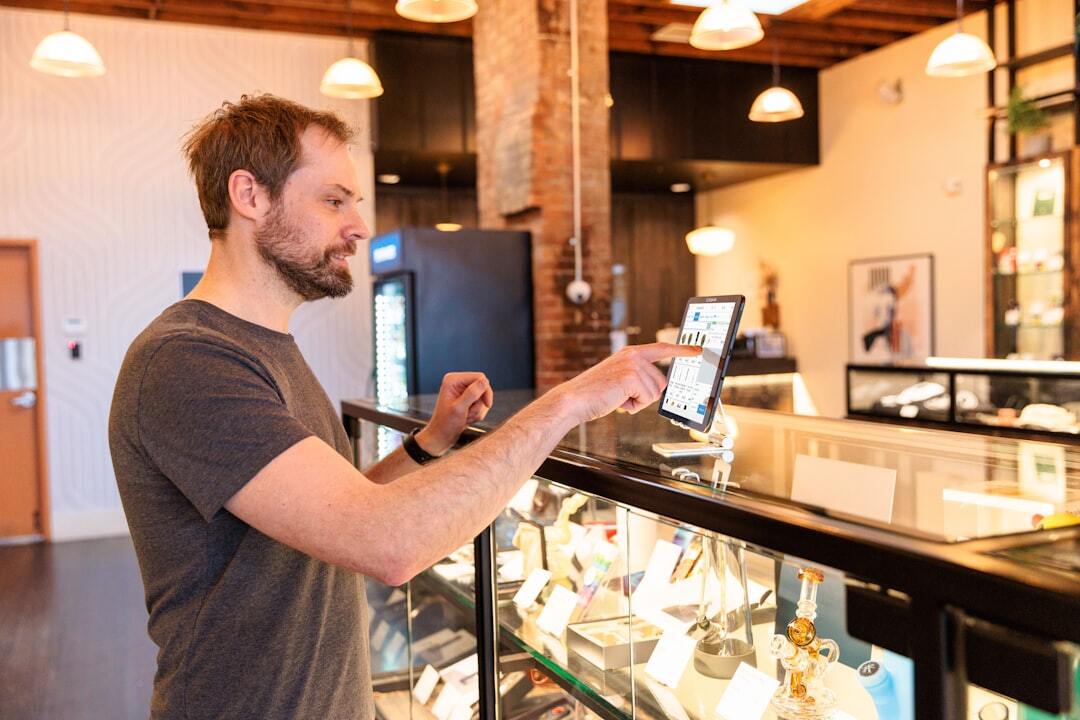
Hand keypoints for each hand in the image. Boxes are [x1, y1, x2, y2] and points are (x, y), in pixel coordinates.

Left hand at [416, 372, 493, 455]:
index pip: (479, 377)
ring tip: (466, 417)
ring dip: (477, 411)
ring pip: (483, 398)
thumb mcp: (459, 408)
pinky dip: (477, 414)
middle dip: (480, 404)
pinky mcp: (466, 400)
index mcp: (453, 380)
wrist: (441, 436)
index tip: (487, 404)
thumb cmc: (445, 424)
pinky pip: (481, 404)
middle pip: (483, 387)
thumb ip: (472, 393)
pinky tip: (467, 418)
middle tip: (470, 414)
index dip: (485, 391)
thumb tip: (484, 381)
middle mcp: (458, 383)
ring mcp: (463, 392)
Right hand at [550, 343, 701, 424]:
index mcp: (631, 353)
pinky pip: (647, 399)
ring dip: (637, 402)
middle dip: (645, 395)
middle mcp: (633, 355)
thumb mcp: (619, 379)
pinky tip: (617, 400)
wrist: (575, 399)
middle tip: (622, 395)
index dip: (682, 350)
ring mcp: (632, 365)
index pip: (662, 348)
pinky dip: (633, 406)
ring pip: (655, 393)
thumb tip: (658, 385)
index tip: (698, 349)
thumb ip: (637, 376)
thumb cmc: (595, 393)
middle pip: (662, 382)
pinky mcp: (631, 377)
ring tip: (617, 397)